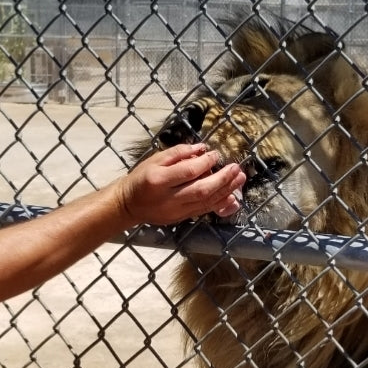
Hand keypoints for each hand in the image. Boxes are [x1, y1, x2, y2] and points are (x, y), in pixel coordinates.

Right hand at [116, 143, 246, 226]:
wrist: (128, 204)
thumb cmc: (141, 178)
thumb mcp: (155, 159)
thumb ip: (178, 153)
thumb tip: (201, 149)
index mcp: (159, 180)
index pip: (188, 171)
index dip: (205, 163)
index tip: (217, 154)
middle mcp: (168, 198)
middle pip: (201, 190)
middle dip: (222, 180)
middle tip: (237, 169)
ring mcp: (175, 211)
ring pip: (205, 202)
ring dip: (225, 191)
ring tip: (239, 180)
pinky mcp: (181, 218)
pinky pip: (203, 211)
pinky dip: (219, 204)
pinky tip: (231, 197)